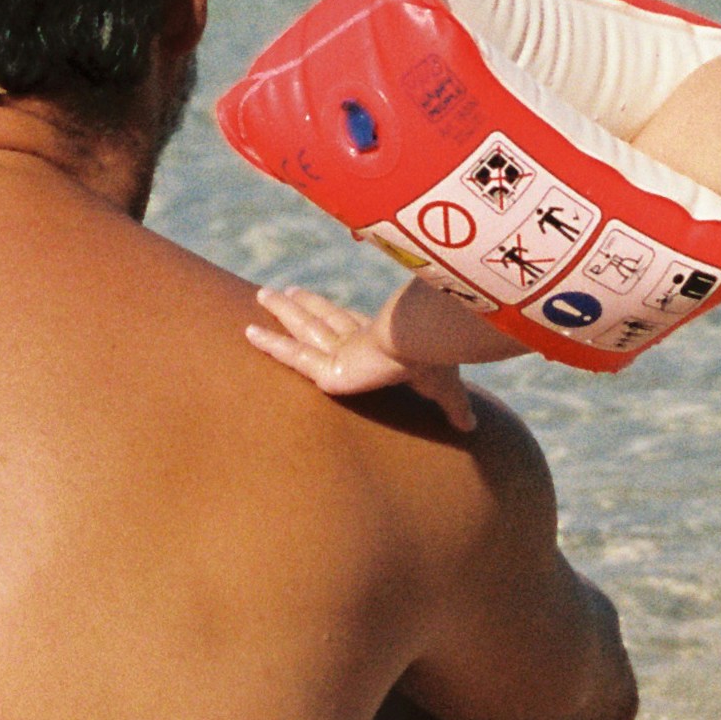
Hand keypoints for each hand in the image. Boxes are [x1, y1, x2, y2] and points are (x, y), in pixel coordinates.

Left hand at [246, 278, 479, 430]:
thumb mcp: (447, 389)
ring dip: (281, 312)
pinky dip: (271, 346)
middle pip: (322, 320)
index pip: (351, 326)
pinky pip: (293, 357)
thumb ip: (453, 407)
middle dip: (303, 306)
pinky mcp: (329, 369)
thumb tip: (473, 426)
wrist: (430, 345)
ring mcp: (340, 351)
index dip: (334, 314)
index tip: (318, 302)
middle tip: (280, 292)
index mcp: (382, 342)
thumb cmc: (441, 361)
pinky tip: (248, 334)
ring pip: (303, 330)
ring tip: (260, 295)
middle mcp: (357, 340)